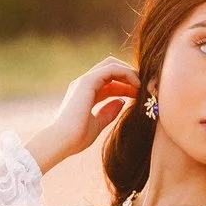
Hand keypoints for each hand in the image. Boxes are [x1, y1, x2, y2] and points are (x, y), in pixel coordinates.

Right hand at [25, 56, 138, 173]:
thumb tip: (122, 101)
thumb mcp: (97, 124)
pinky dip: (126, 73)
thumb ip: (108, 112)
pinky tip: (136, 85)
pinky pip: (112, 69)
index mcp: (85, 94)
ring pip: (112, 65)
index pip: (109, 82)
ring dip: (129, 73)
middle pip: (110, 69)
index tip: (139, 95)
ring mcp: (84, 81)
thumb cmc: (76, 138)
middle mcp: (84, 84)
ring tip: (142, 85)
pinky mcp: (87, 81)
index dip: (125, 86)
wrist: (62, 141)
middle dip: (128, 75)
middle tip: (143, 87)